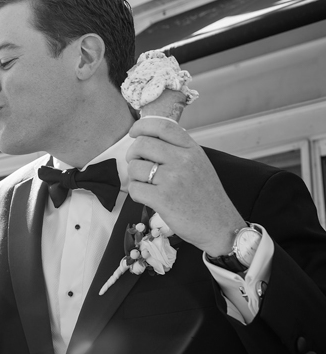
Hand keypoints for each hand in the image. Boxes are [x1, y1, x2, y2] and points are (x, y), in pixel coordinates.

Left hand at [126, 118, 244, 256]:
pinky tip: (147, 198)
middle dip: (133, 155)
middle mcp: (183, 160)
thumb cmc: (206, 197)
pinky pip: (134, 188)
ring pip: (134, 167)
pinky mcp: (163, 198)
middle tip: (138, 166)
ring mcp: (172, 179)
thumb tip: (147, 139)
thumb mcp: (199, 164)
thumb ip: (178, 150)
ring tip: (147, 185)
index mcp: (192, 149)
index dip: (142, 126)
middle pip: (142, 144)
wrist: (221, 227)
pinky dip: (136, 193)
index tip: (133, 133)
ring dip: (134, 177)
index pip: (162, 126)